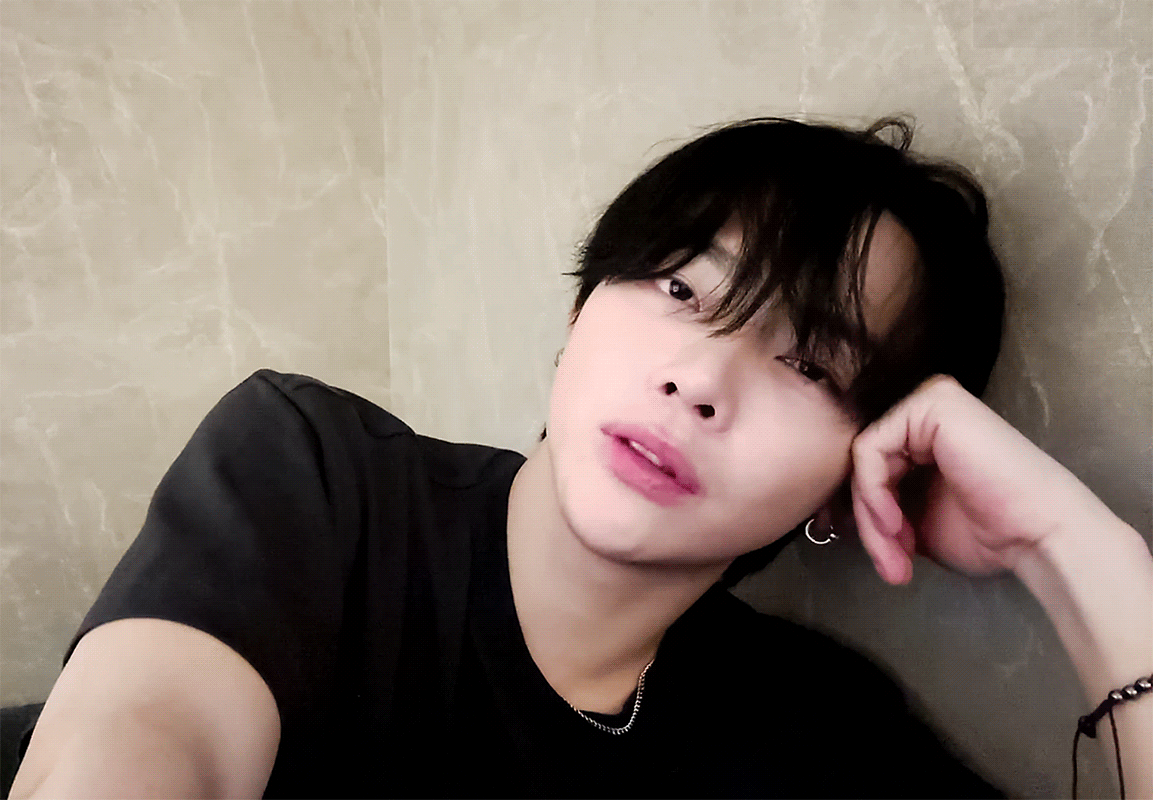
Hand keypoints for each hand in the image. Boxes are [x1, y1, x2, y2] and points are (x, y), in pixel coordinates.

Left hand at [848, 374, 1118, 584]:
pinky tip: (895, 521)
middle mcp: (925, 412)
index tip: (889, 561)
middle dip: (871, 523)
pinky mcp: (929, 405)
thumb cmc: (992, 533)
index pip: (871, 471)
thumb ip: (886, 509)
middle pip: (864, 466)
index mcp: (925, 436)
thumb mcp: (920, 522)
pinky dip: (873, 491)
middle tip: (892, 565)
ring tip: (896, 551)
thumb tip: (843, 517)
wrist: (1039, 534)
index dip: (871, 521)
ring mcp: (927, 403)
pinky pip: (869, 449)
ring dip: (872, 516)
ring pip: (863, 461)